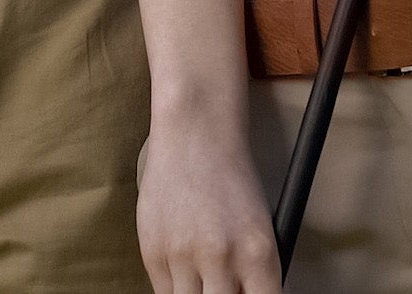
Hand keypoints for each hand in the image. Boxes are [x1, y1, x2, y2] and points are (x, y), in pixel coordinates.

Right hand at [138, 124, 282, 293]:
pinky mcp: (152, 251)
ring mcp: (183, 255)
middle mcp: (221, 257)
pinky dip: (177, 289)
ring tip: (204, 276)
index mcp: (258, 252)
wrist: (194, 133)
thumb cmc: (231, 177)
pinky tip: (185, 268)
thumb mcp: (259, 226)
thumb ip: (252, 273)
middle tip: (223, 286)